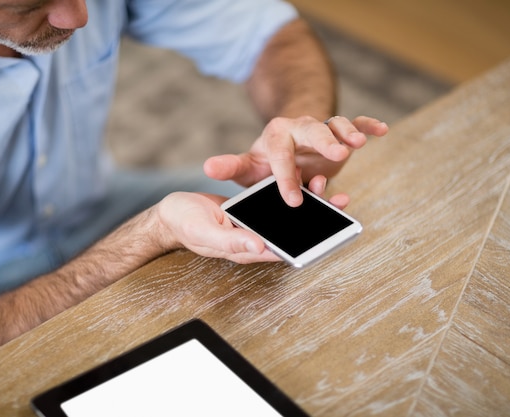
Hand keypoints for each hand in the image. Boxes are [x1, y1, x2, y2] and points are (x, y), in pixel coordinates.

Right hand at [155, 186, 349, 264]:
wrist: (172, 212)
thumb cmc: (184, 224)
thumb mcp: (206, 232)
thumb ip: (232, 241)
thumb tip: (260, 247)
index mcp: (245, 250)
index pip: (282, 251)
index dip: (305, 245)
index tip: (326, 232)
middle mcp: (254, 240)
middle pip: (291, 235)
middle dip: (315, 221)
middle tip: (337, 202)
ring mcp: (253, 226)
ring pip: (287, 219)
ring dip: (307, 204)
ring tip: (324, 184)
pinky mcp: (251, 212)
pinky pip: (275, 205)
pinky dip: (290, 194)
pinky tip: (304, 179)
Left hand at [203, 115, 387, 206]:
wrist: (287, 144)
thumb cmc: (267, 161)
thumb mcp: (248, 167)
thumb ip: (231, 167)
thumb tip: (207, 168)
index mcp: (275, 136)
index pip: (281, 156)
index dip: (287, 177)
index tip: (294, 200)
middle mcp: (300, 128)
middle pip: (312, 131)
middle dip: (325, 142)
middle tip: (338, 155)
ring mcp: (322, 130)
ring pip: (335, 125)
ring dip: (347, 133)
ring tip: (359, 143)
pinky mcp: (339, 134)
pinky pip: (356, 124)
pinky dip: (368, 125)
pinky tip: (382, 129)